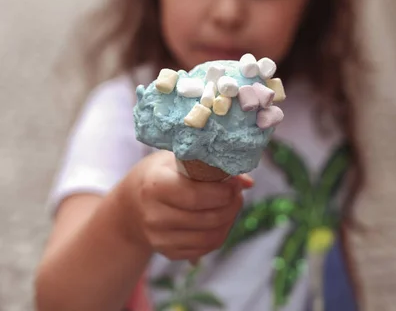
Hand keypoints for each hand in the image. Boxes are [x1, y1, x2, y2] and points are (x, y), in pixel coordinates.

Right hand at [120, 151, 252, 260]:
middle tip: (237, 192)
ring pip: (210, 237)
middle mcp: (154, 216)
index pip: (195, 196)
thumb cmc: (158, 174)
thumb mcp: (175, 160)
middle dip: (230, 205)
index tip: (234, 183)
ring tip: (232, 203)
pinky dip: (220, 233)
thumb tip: (247, 182)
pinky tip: (221, 218)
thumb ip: (209, 166)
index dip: (221, 191)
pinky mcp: (168, 253)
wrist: (130, 205)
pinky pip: (205, 248)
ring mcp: (160, 239)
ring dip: (229, 220)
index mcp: (154, 186)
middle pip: (206, 219)